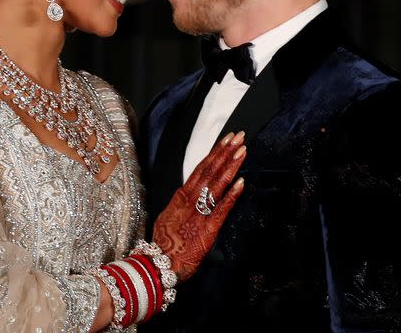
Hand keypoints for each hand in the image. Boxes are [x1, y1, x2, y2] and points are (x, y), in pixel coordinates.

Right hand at [152, 131, 245, 281]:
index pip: (200, 169)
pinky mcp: (208, 229)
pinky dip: (232, 195)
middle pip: (209, 170)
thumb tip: (187, 196)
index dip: (214, 153)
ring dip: (230, 166)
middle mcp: (190, 200)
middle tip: (238, 136)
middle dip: (225, 152)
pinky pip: (222, 209)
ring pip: (216, 184)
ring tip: (242, 151)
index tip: (226, 140)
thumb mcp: (168, 217)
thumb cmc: (164, 245)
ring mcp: (199, 213)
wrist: (158, 264)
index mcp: (181, 196)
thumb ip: (181, 206)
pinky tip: (241, 182)